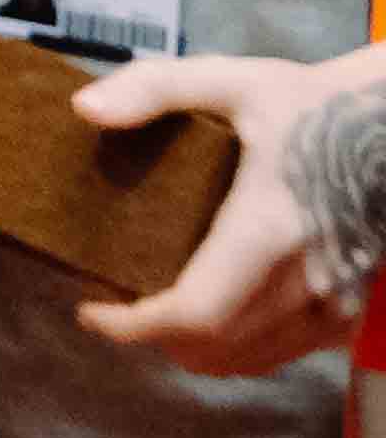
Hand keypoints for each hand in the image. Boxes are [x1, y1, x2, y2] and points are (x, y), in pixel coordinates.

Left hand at [71, 51, 360, 374]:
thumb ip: (154, 87)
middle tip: (113, 311)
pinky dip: (244, 351)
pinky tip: (215, 326)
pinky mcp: (352, 307)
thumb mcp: (231, 79)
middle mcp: (306, 278)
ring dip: (199, 351)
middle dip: (156, 339)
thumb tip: (85, 109)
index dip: (136, 326)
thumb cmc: (313, 104)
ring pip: (254, 358)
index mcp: (268, 228)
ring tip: (153, 320)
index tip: (92, 312)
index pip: (194, 313)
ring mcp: (336, 300)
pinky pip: (290, 352)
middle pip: (217, 345)